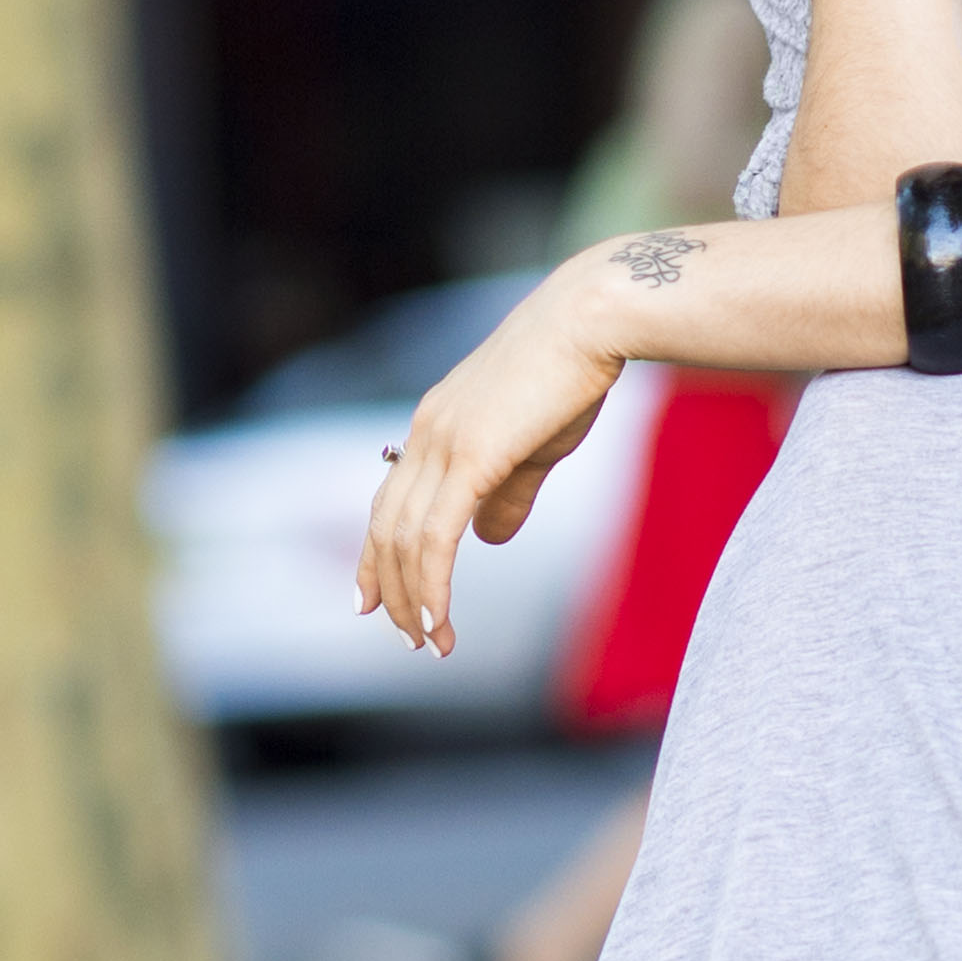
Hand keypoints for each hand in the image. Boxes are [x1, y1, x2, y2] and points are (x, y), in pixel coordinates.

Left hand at [355, 278, 624, 655]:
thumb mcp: (535, 444)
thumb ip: (509, 492)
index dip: (375, 556)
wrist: (591, 319)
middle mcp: (424, 435)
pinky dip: (431, 582)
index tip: (370, 601)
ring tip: (429, 641)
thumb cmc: (571, 374)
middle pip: (385, 528)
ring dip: (412, 598)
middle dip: (391, 590)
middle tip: (409, 638)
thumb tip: (490, 539)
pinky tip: (438, 617)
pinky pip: (436, 535)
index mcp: (433, 427)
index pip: (388, 503)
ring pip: (404, 539)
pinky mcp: (469, 455)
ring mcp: (441, 444)